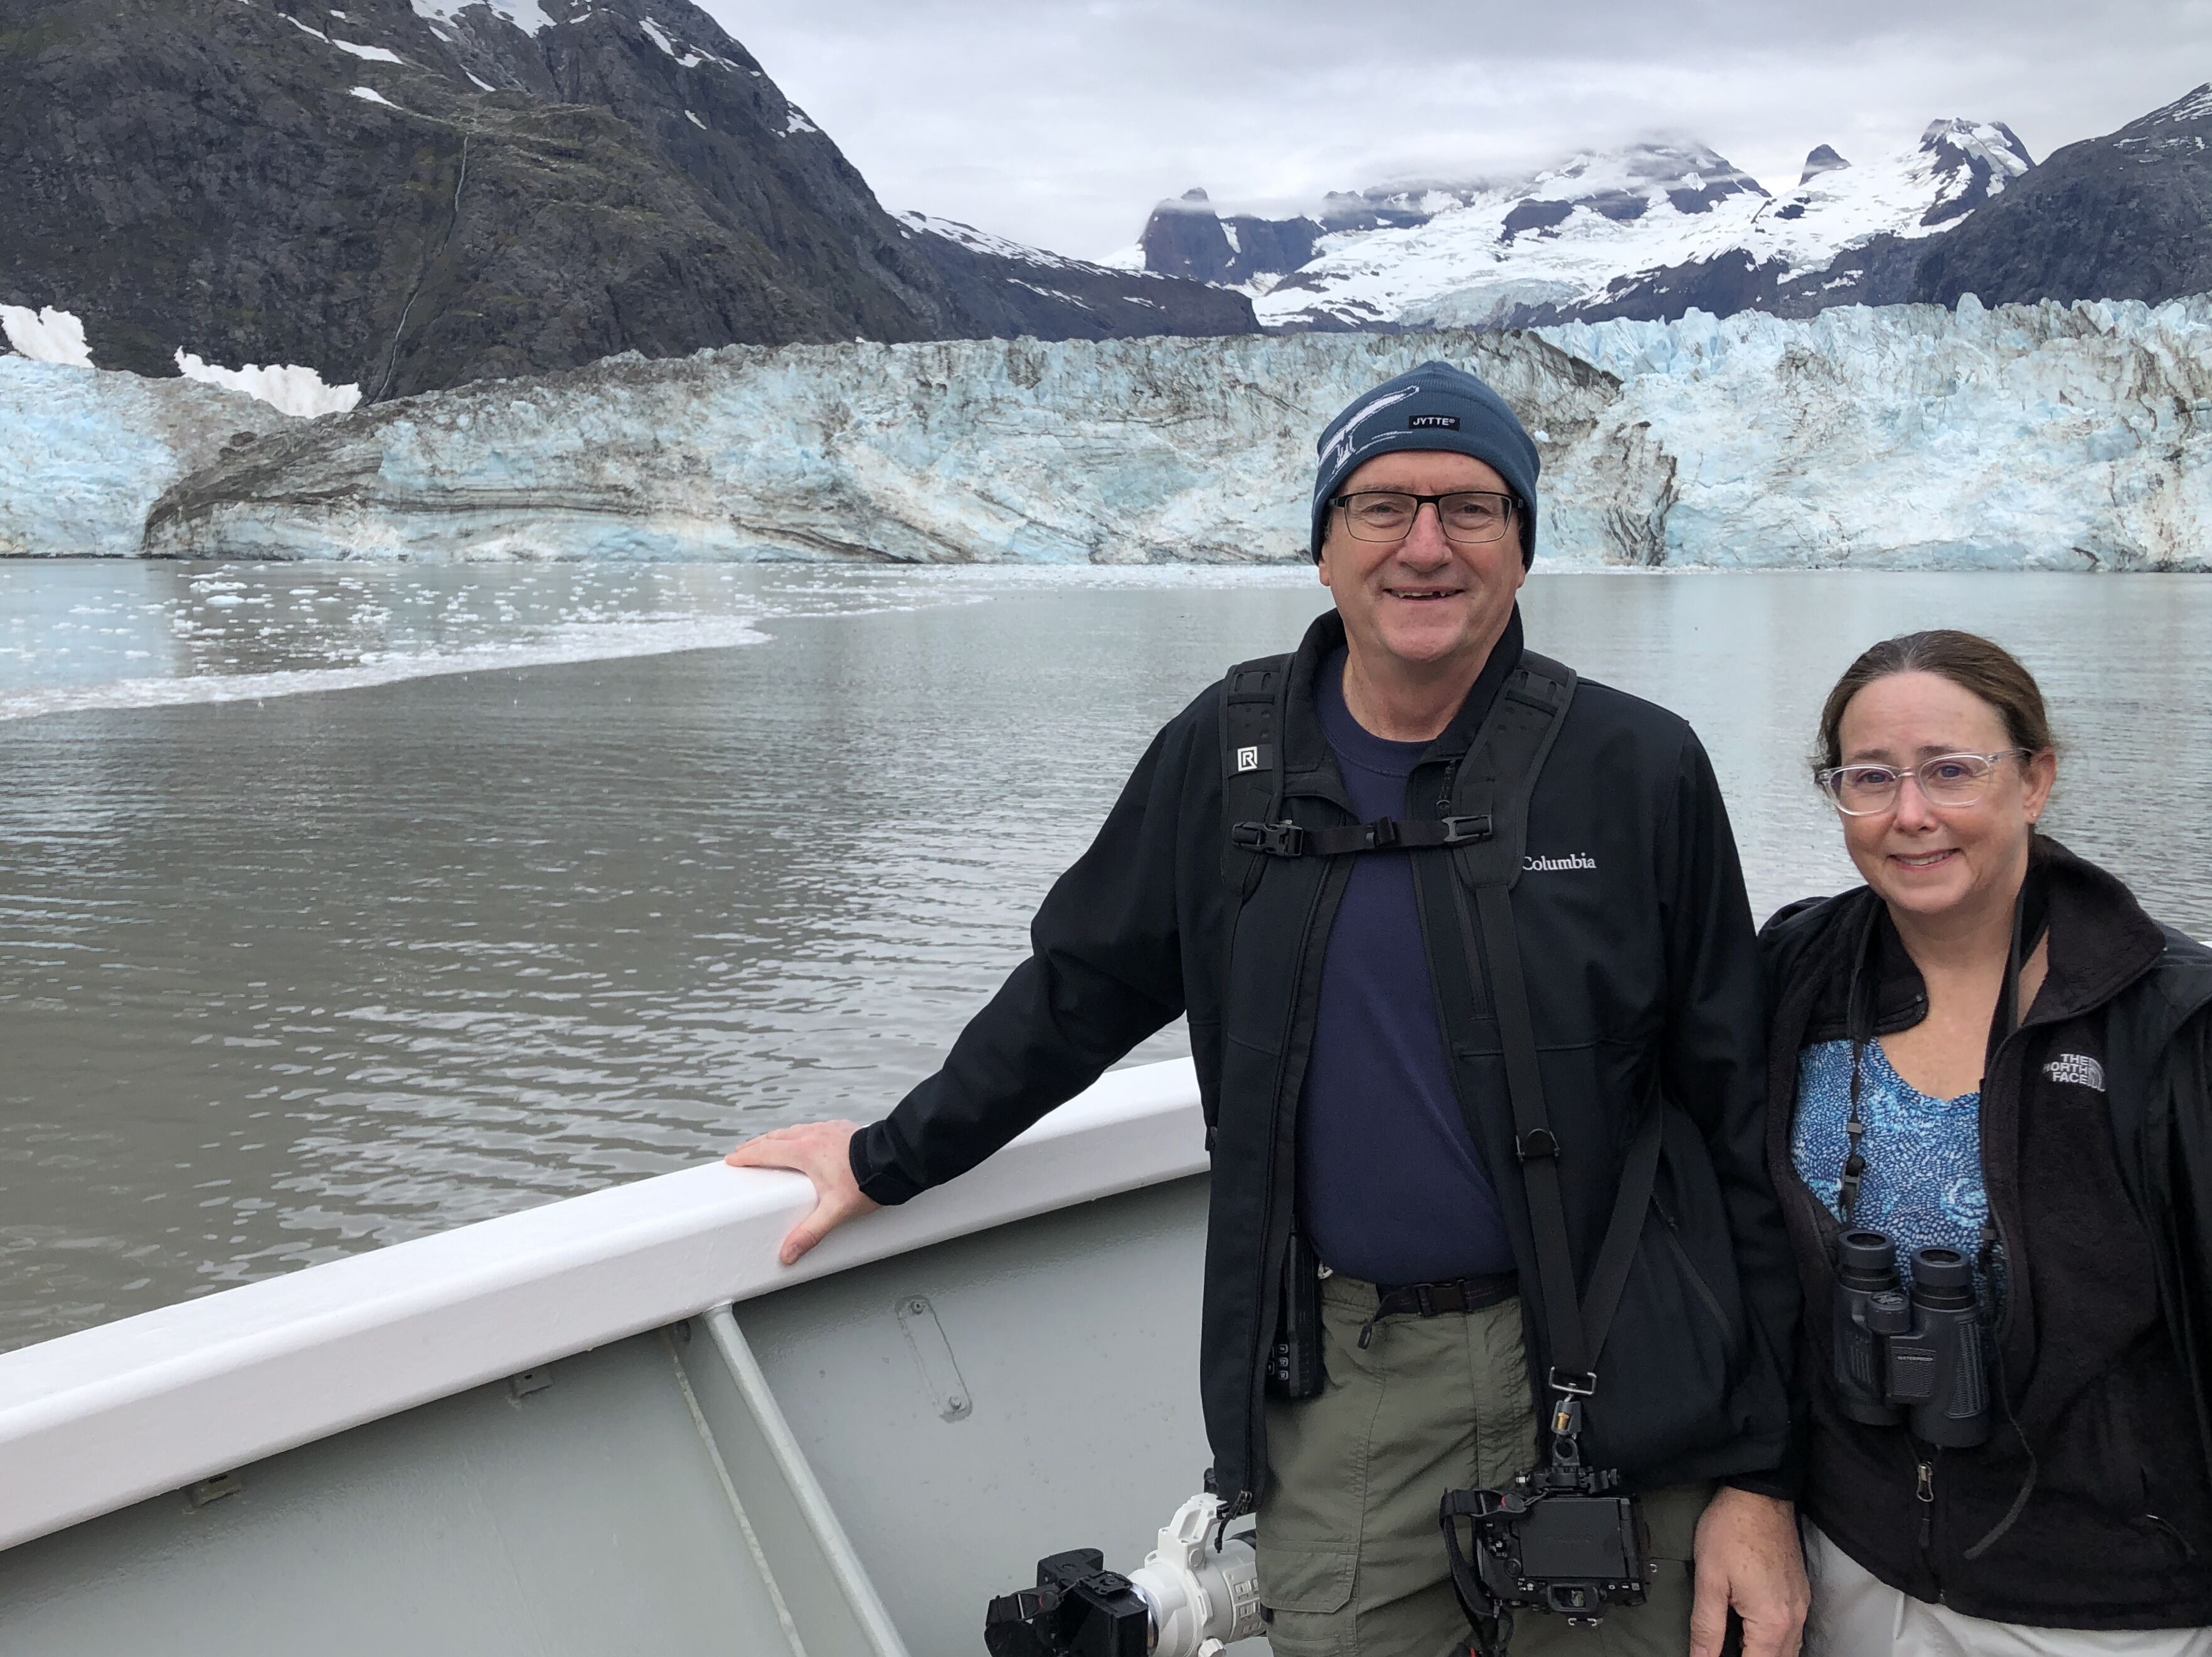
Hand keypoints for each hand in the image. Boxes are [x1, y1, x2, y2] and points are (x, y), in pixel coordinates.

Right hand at [724, 1120, 880, 1264]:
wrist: (896, 1159)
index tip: (732, 1159)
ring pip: (794, 1130)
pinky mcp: (842, 1128)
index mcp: (804, 1151)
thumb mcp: (835, 1212)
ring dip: (778, 1138)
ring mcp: (828, 1129)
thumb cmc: (866, 1182)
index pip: (766, 1151)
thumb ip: (810, 1233)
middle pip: (776, 1137)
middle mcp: (813, 1135)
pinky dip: (800, 1134)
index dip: (746, 1156)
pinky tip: (806, 1141)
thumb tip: (787, 1254)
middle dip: (757, 1145)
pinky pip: (813, 1128)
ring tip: (771, 1146)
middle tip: (745, 1152)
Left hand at [1691, 1486, 1807, 1656]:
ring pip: (1789, 1650)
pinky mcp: (1800, 1592)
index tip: (1714, 1656)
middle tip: (1722, 1650)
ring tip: (1736, 1644)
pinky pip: (1793, 1631)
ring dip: (1764, 1652)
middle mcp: (1794, 1618)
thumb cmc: (1731, 1529)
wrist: (1758, 1492)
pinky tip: (1753, 1632)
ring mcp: (1801, 1605)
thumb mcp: (1709, 1579)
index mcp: (1772, 1621)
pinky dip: (1774, 1640)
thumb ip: (1706, 1627)